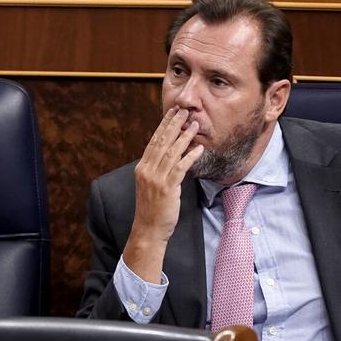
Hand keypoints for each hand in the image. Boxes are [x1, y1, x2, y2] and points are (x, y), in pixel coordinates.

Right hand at [123, 107, 203, 282]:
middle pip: (162, 142)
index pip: (154, 141)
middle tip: (183, 110)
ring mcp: (156, 179)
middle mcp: (147, 170)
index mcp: (142, 168)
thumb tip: (170, 156)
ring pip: (171, 152)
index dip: (163, 125)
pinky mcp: (167, 188)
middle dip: (173, 124)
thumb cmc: (152, 210)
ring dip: (184, 137)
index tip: (172, 113)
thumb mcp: (151, 186)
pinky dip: (190, 156)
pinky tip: (198, 148)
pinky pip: (180, 168)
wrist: (148, 230)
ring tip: (194, 124)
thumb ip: (158, 170)